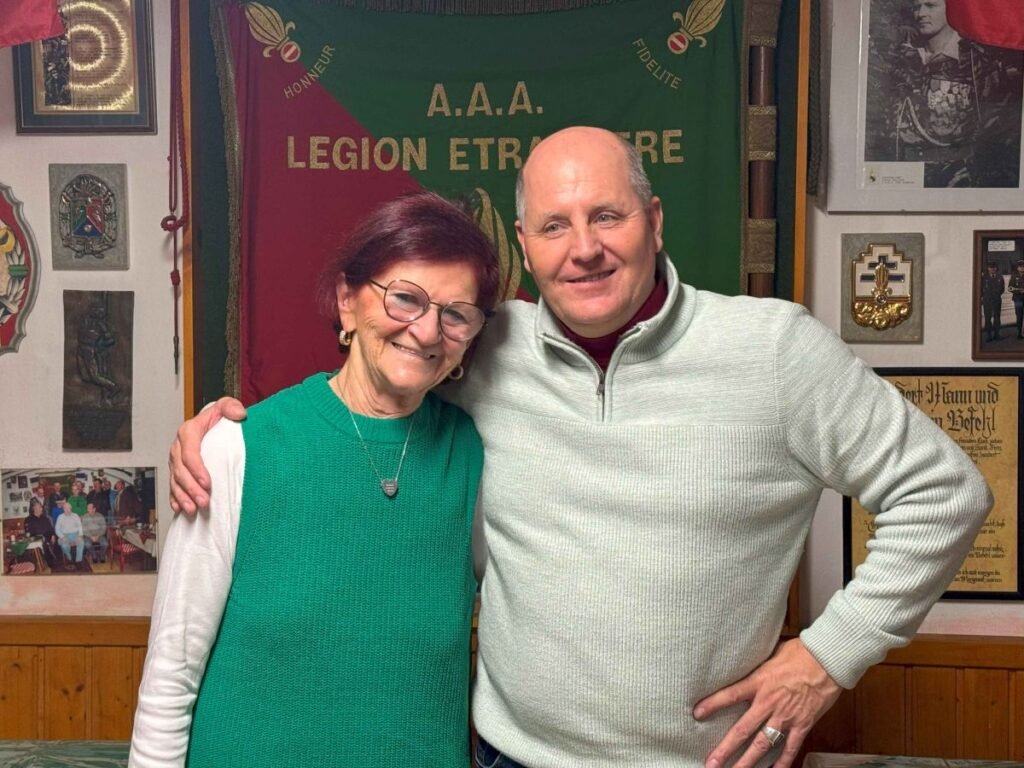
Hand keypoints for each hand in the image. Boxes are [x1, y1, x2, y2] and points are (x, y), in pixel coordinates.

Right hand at [169, 397, 246, 514]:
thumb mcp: (225, 407)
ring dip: (183, 497)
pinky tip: (180, 508)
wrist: (210, 424)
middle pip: (181, 471)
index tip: (207, 483)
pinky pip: (173, 486)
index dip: (196, 469)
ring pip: (175, 481)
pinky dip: (176, 498)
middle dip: (191, 488)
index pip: (189, 452)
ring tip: (193, 509)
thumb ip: (230, 407)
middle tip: (203, 501)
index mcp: (188, 432)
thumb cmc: (218, 417)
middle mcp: (179, 447)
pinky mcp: (178, 470)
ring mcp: (176, 460)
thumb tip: (239, 413)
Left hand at [694, 639, 840, 767]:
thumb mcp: (771, 652)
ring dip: (748, 761)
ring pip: (762, 744)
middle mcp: (769, 703)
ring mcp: (786, 716)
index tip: (697, 713)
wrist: (827, 660)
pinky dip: (782, 763)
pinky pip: (790, 748)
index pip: (730, 694)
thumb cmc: (800, 652)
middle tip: (711, 762)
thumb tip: (745, 660)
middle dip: (726, 748)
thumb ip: (758, 665)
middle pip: (743, 730)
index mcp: (759, 682)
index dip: (712, 704)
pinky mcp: (803, 725)